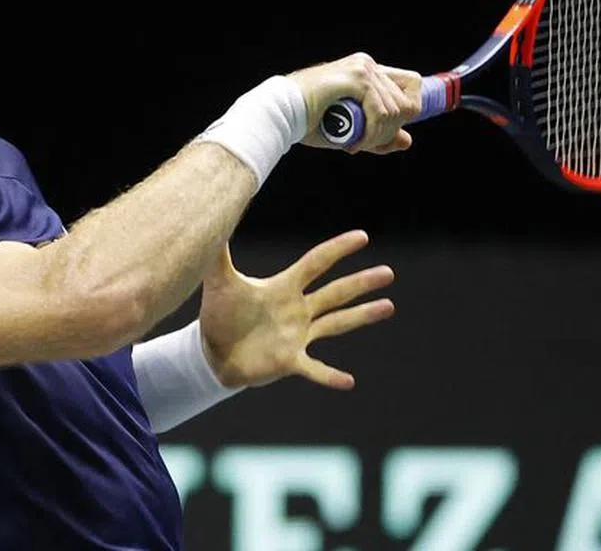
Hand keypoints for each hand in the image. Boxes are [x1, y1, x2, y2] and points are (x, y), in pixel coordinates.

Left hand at [198, 230, 395, 389]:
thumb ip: (217, 254)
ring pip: (336, 323)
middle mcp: (298, 309)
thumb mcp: (220, 282)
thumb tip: (211, 218)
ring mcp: (298, 336)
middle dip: (361, 283)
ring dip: (362, 316)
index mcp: (284, 288)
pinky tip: (349, 381)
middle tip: (388, 272)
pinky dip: (330, 376)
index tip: (362, 237)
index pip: (316, 263)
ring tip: (388, 306)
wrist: (211, 353)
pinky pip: (315, 369)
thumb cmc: (219, 315)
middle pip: (335, 292)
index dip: (337, 250)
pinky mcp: (291, 361)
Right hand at [286, 52, 422, 153]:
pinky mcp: (357, 77)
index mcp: (368, 71)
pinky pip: (381, 113)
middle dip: (389, 131)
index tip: (385, 132)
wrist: (281, 113)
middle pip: (407, 103)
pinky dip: (372, 134)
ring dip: (378, 136)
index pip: (412, 85)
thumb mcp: (352, 131)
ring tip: (353, 143)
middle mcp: (368, 65)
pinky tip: (353, 142)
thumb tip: (406, 140)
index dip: (407, 111)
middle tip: (364, 143)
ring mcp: (363, 68)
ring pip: (395, 111)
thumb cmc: (309, 121)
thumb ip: (379, 135)